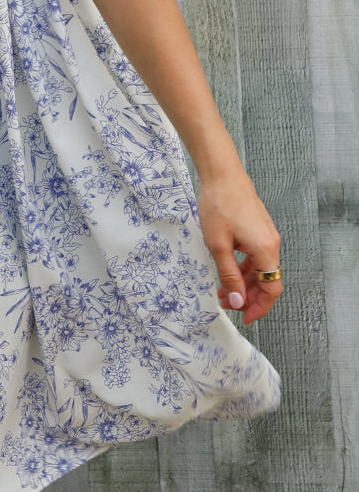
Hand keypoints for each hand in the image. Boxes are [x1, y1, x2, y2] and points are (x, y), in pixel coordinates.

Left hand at [196, 166, 281, 324]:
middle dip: (248, 296)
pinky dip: (243, 267)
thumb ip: (229, 275)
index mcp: (266, 249)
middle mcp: (271, 243)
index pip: (272, 289)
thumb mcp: (218, 245)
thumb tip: (238, 300)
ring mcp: (265, 235)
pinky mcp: (258, 228)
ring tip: (223, 290)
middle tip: (227, 304)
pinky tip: (227, 270)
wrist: (222, 174)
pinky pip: (255, 256)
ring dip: (244, 282)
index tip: (244, 317)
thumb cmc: (219, 205)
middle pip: (267, 280)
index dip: (259, 307)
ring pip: (260, 268)